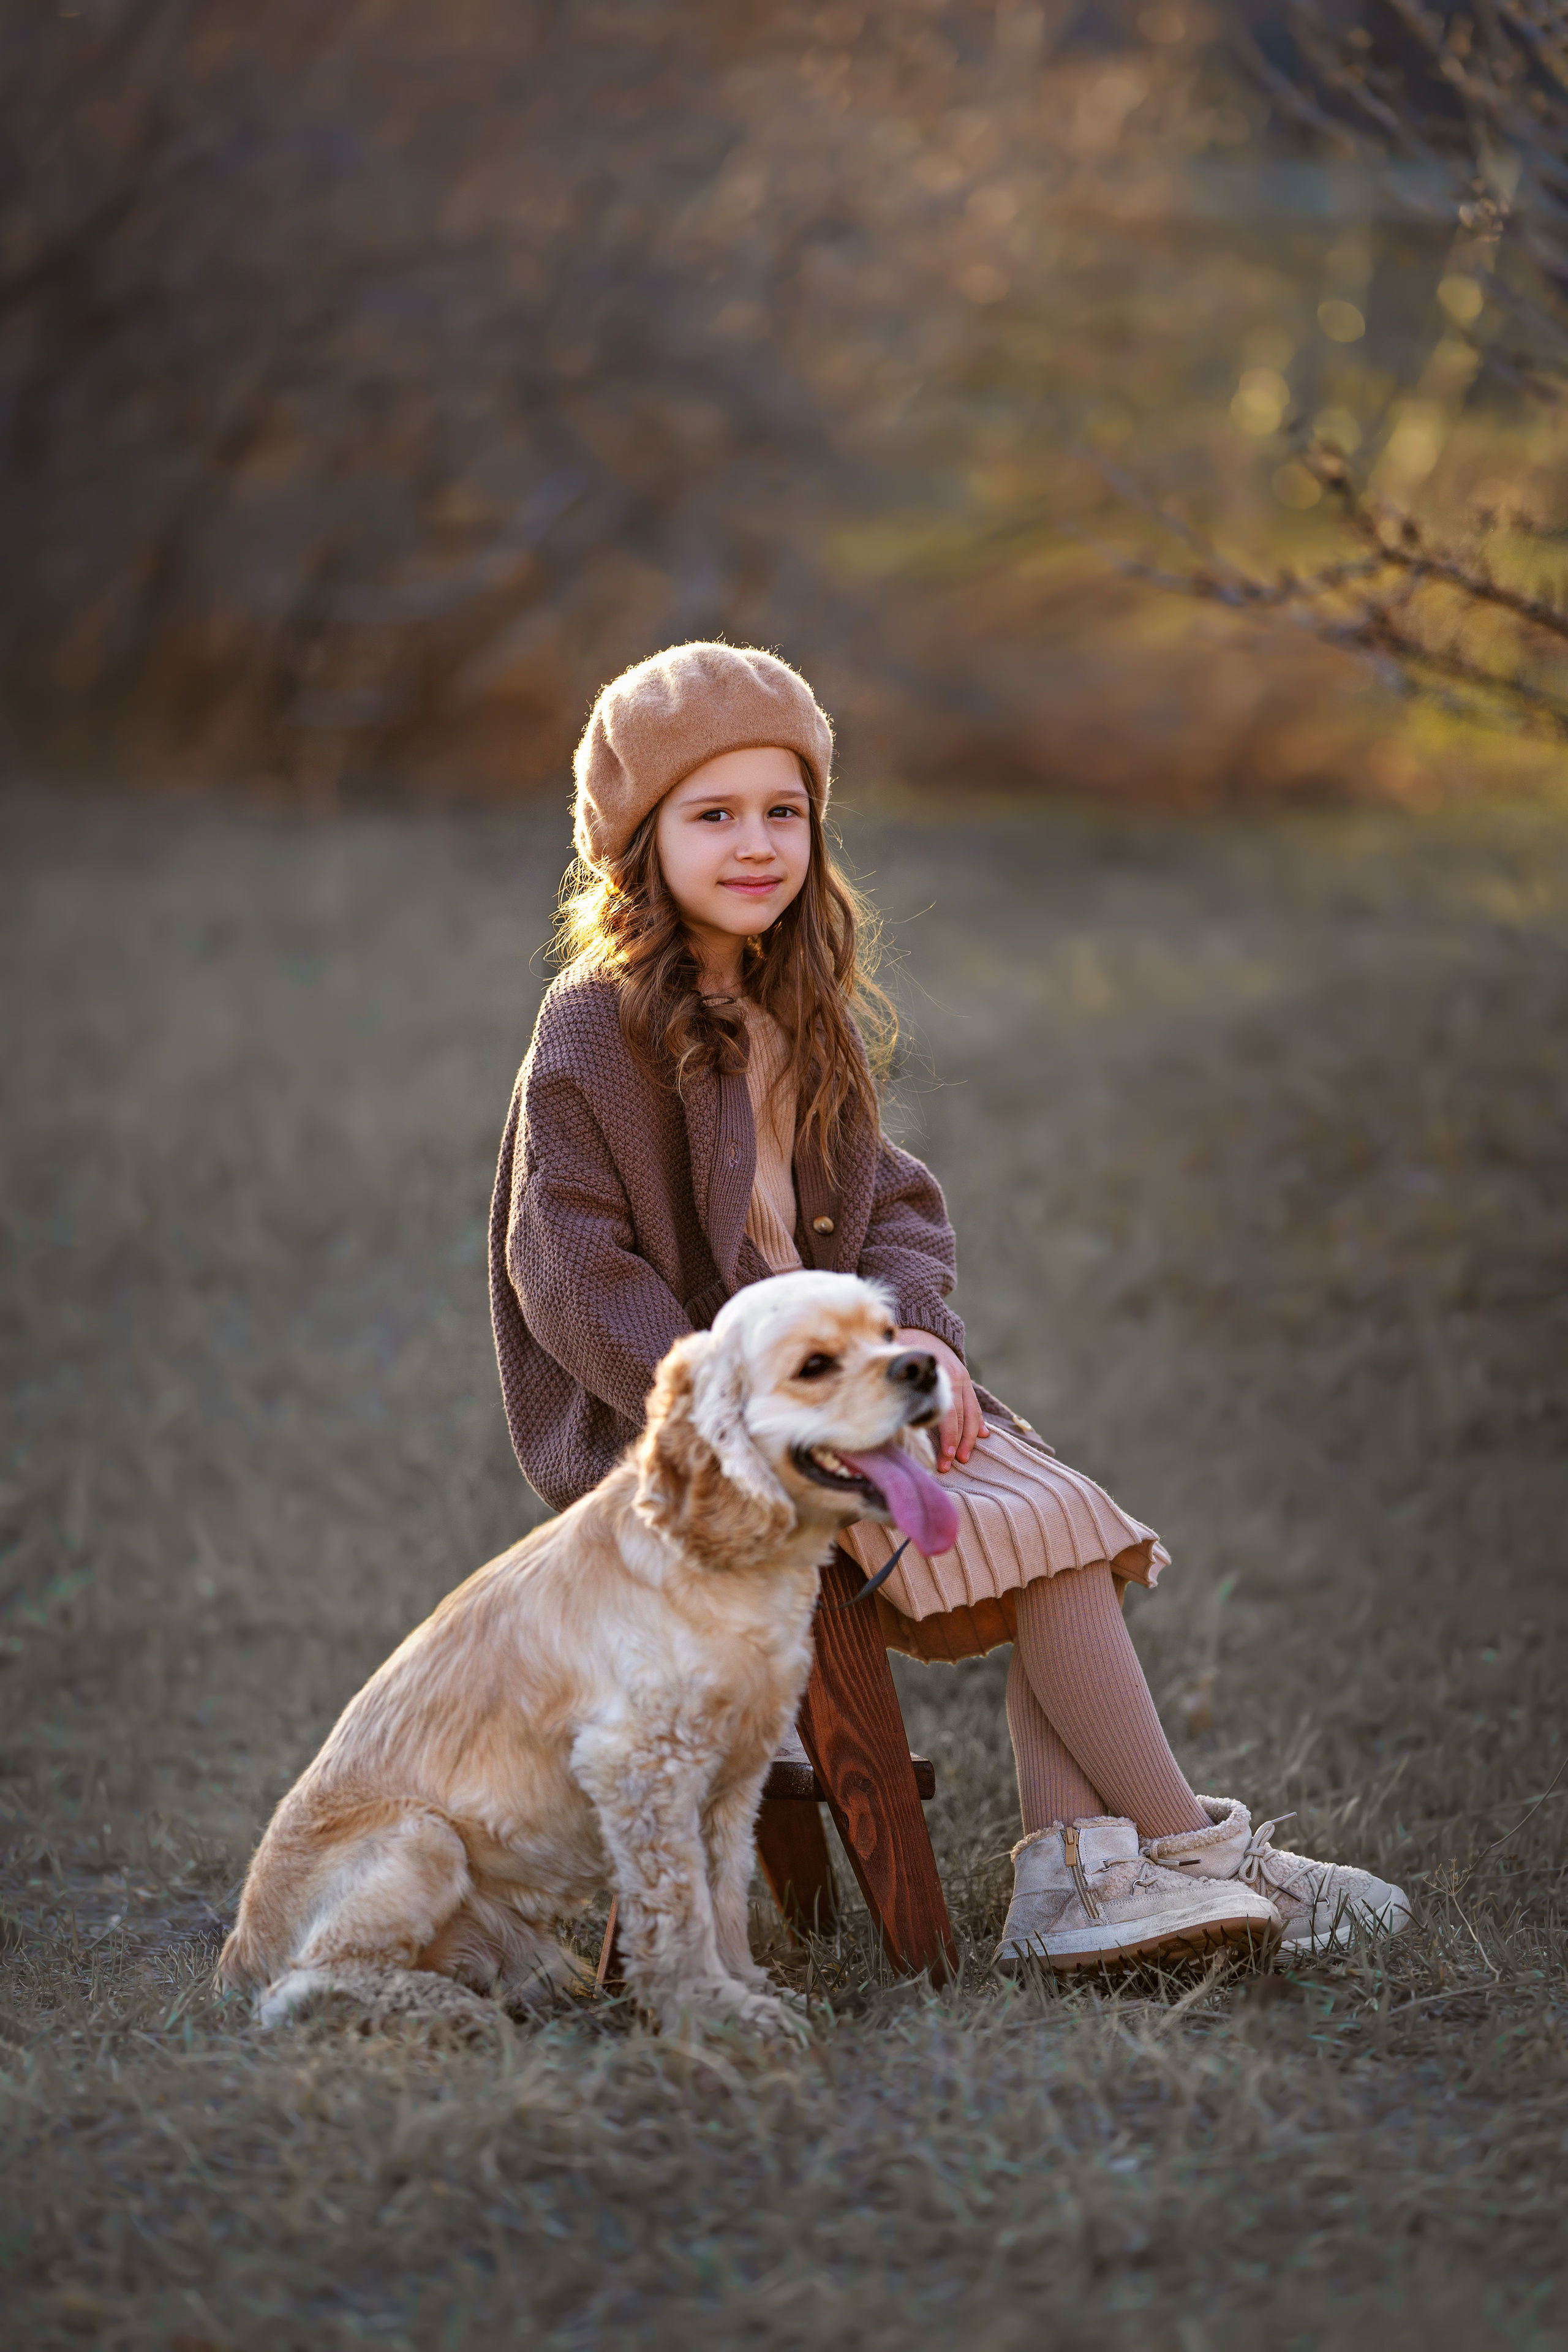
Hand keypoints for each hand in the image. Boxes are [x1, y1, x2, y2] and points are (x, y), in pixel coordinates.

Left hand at [894, 1329, 987, 1472]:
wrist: (922, 1323)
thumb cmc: (905, 1346)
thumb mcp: (897, 1362)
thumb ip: (897, 1382)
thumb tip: (889, 1408)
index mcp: (940, 1380)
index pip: (947, 1417)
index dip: (947, 1439)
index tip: (944, 1459)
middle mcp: (955, 1380)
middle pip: (961, 1419)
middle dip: (959, 1444)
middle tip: (952, 1464)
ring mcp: (962, 1379)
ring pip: (972, 1413)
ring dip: (971, 1437)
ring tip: (967, 1457)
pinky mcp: (964, 1379)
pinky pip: (975, 1403)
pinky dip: (979, 1420)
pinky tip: (983, 1436)